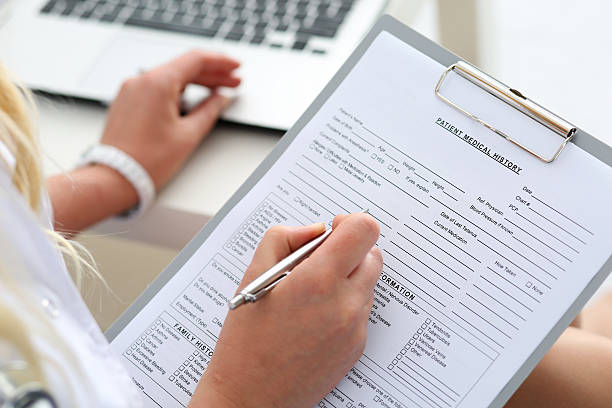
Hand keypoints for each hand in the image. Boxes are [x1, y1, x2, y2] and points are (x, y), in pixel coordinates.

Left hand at [100, 50, 240, 190]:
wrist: (113, 178)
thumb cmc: (145, 161)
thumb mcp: (188, 135)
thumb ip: (209, 111)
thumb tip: (221, 100)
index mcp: (157, 83)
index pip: (196, 60)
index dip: (221, 62)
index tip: (236, 67)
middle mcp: (141, 80)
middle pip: (184, 67)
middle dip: (212, 74)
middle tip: (234, 82)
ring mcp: (132, 90)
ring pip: (171, 77)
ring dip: (196, 82)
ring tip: (217, 92)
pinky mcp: (128, 102)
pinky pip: (158, 87)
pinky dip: (178, 90)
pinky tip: (193, 99)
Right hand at [190, 212, 381, 407]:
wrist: (250, 397)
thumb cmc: (246, 339)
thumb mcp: (253, 274)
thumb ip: (285, 237)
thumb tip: (316, 230)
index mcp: (318, 281)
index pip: (364, 230)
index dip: (350, 223)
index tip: (333, 231)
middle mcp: (345, 304)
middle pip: (372, 255)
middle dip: (349, 251)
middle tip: (317, 263)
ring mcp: (355, 329)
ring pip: (368, 283)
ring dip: (347, 278)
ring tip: (310, 295)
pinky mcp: (357, 347)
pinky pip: (362, 310)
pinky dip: (345, 304)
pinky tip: (314, 318)